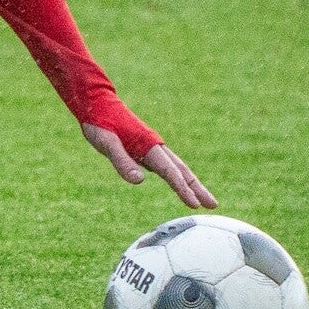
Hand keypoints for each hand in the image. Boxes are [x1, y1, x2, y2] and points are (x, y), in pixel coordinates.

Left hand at [82, 122, 216, 209]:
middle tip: (213, 205)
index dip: (182, 189)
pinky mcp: (144, 148)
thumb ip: (121, 161)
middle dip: (196, 187)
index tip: (195, 205)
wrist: (95, 102)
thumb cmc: (99, 122)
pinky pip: (166, 166)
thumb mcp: (106, 142)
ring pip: (176, 167)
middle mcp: (154, 146)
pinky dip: (177, 176)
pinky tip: (179, 184)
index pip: (170, 171)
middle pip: (181, 169)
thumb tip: (140, 181)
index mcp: (148, 145)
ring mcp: (150, 147)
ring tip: (204, 200)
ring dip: (190, 183)